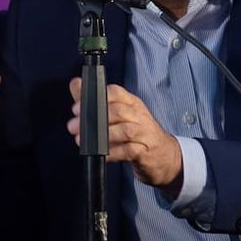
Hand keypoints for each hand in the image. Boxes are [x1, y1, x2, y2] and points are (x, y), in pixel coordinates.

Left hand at [67, 77, 182, 194]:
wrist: (165, 156)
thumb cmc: (138, 133)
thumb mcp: (120, 114)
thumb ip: (95, 100)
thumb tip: (76, 83)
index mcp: (131, 103)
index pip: (116, 92)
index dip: (95, 97)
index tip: (77, 108)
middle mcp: (139, 116)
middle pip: (118, 111)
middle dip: (93, 118)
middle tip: (74, 126)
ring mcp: (144, 134)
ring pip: (124, 130)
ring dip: (101, 135)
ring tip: (82, 140)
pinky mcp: (145, 152)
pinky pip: (128, 151)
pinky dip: (113, 152)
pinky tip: (101, 154)